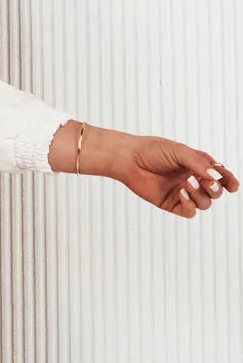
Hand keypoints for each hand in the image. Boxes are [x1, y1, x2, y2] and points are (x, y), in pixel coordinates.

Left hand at [114, 135, 238, 217]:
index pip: (220, 176)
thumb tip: (217, 177)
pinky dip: (190, 206)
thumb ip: (200, 164)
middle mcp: (192, 179)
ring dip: (201, 195)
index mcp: (197, 165)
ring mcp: (182, 192)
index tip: (232, 185)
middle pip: (215, 192)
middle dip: (215, 189)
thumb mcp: (180, 152)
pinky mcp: (171, 203)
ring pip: (205, 203)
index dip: (229, 181)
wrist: (129, 159)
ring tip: (186, 183)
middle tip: (207, 182)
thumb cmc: (152, 150)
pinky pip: (189, 212)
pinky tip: (181, 194)